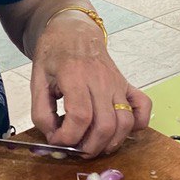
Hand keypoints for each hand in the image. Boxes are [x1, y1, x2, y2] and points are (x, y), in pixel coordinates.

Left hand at [30, 15, 150, 157]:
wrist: (73, 30)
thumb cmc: (53, 54)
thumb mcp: (36, 80)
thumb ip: (41, 112)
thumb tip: (53, 137)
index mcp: (75, 76)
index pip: (80, 116)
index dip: (68, 137)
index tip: (57, 140)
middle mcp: (100, 80)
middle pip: (105, 125)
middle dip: (90, 147)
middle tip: (75, 149)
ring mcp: (117, 83)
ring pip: (125, 122)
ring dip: (111, 142)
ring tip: (94, 145)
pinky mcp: (126, 84)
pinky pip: (143, 107)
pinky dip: (138, 124)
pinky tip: (120, 131)